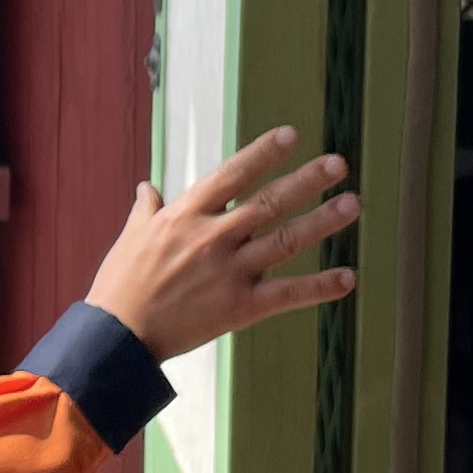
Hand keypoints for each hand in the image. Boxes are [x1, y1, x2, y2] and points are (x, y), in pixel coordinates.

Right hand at [82, 128, 357, 362]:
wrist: (119, 338)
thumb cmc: (120, 285)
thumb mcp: (131, 237)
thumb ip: (147, 209)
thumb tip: (148, 187)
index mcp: (186, 215)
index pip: (232, 174)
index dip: (263, 153)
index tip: (292, 135)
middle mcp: (213, 238)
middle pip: (269, 202)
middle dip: (306, 181)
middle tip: (338, 163)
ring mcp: (230, 272)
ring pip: (286, 240)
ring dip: (322, 221)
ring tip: (352, 204)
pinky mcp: (240, 307)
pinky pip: (288, 294)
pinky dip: (320, 286)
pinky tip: (347, 278)